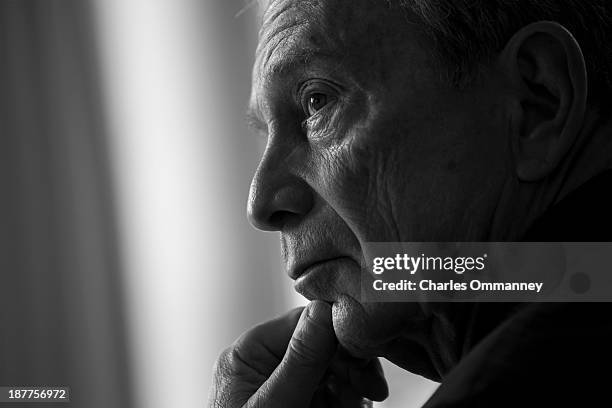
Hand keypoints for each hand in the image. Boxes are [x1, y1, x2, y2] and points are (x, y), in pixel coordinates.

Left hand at [208, 300, 387, 406]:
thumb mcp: (275, 405)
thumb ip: (301, 358)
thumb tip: (325, 309)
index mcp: (250, 352)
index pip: (303, 320)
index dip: (337, 335)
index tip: (363, 355)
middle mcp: (266, 362)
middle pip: (323, 344)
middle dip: (348, 367)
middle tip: (368, 389)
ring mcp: (284, 383)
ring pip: (334, 369)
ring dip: (351, 388)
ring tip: (353, 407)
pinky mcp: (300, 402)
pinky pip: (333, 391)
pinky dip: (347, 402)